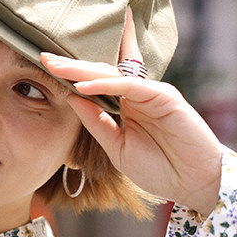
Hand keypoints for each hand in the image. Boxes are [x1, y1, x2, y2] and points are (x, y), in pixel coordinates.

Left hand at [41, 9, 222, 215]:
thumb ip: (97, 124)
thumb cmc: (160, 169)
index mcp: (126, 106)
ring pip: (111, 74)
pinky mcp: (163, 95)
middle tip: (42, 54)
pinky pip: (129, 86)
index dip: (73, 74)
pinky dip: (105, 85)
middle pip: (100, 72)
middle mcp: (137, 94)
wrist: (194, 182)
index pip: (97, 83)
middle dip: (71, 65)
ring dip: (82, 69)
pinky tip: (82, 85)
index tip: (46, 67)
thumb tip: (71, 98)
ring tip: (55, 65)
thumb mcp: (117, 149)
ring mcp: (150, 92)